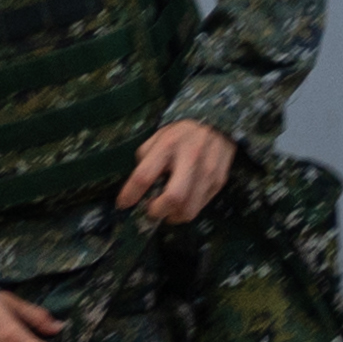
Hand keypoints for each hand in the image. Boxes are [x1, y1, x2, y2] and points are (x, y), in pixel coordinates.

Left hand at [122, 121, 236, 228]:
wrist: (217, 125)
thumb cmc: (180, 135)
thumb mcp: (156, 139)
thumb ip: (145, 161)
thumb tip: (136, 189)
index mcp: (167, 146)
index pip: (144, 176)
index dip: (130, 195)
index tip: (123, 204)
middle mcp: (189, 158)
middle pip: (173, 198)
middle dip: (157, 211)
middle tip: (151, 211)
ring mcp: (207, 172)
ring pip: (189, 209)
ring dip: (172, 216)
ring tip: (166, 210)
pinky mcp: (219, 181)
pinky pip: (200, 206)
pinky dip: (187, 210)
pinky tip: (182, 203)